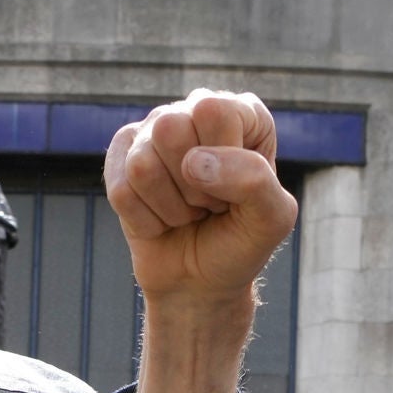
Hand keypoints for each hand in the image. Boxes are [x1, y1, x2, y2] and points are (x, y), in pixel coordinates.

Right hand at [107, 91, 296, 309]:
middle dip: (192, 187)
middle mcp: (193, 111)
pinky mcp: (121, 159)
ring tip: (188, 212)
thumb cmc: (240, 242)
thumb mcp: (272, 219)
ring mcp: (152, 132)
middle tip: (209, 205)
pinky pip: (120, 191)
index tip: (235, 192)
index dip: (222, 164)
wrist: (201, 282)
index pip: (214, 113)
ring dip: (170, 208)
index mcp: (242, 112)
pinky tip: (162, 220)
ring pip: (141, 164)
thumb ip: (254, 180)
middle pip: (168, 129)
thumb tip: (193, 162)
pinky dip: (146, 221)